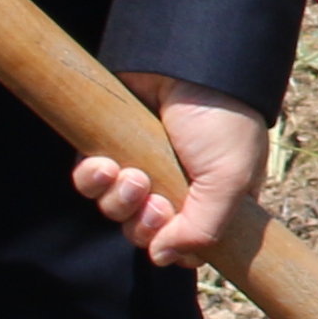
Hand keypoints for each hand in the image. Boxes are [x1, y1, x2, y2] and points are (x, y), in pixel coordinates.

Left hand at [74, 77, 268, 269]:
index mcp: (213, 197)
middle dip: (145, 227)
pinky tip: (107, 166)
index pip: (187, 245)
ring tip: (134, 178)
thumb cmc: (221, 120)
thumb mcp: (229, 182)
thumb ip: (202, 231)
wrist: (189, 60)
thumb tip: (162, 257)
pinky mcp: (108, 145)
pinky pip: (88, 182)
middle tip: (155, 205)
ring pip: (115, 210)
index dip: (176, 250)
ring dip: (120, 202)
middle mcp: (175, 184)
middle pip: (145, 232)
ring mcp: (139, 164)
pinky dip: (93, 180)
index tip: (177, 240)